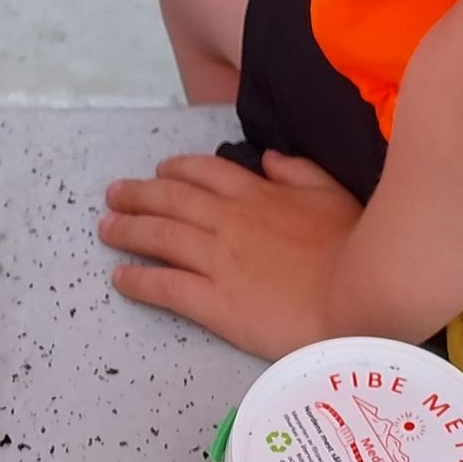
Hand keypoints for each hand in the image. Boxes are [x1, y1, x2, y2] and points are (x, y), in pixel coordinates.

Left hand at [101, 150, 363, 359]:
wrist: (357, 295)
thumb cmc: (353, 245)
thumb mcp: (330, 192)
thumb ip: (297, 172)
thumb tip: (268, 158)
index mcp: (257, 193)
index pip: (205, 172)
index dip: (177, 169)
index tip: (159, 170)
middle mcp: (229, 220)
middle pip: (172, 200)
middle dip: (138, 194)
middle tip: (113, 194)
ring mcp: (218, 261)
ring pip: (161, 237)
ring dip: (128, 230)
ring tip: (105, 228)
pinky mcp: (215, 303)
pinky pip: (167, 287)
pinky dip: (139, 279)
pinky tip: (120, 277)